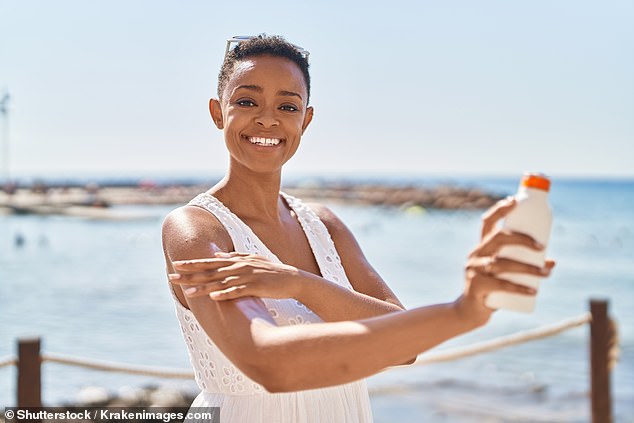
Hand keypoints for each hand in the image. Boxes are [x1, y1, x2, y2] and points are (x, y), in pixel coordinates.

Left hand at [169, 252, 301, 300]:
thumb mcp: (253, 260)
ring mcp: (247, 277)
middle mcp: (239, 267)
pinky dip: (225, 294)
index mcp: (236, 261)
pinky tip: (214, 298)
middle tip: (172, 277)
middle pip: (210, 272)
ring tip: (188, 293)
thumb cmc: (271, 272)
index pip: (209, 262)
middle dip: (190, 275)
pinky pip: (237, 291)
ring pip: (220, 283)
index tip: (176, 265)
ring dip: (204, 288)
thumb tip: (218, 254)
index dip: (192, 264)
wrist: (292, 279)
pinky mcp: (255, 287)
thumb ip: (235, 256)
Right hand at [456, 197, 555, 324]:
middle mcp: (475, 254)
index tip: (514, 200)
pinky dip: (519, 288)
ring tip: (546, 273)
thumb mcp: (505, 273)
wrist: (469, 311)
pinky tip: (533, 291)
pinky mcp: (476, 286)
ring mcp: (473, 270)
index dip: (500, 210)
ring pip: (502, 264)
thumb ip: (525, 265)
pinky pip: (500, 285)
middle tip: (542, 246)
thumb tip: (553, 262)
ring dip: (528, 268)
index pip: (488, 222)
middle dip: (522, 239)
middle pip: (498, 239)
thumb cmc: (491, 288)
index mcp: (481, 246)